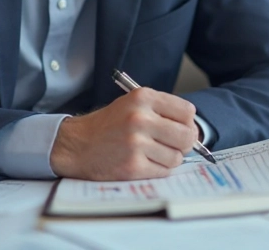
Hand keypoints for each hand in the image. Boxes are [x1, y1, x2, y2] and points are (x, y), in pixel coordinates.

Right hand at [50, 87, 198, 179]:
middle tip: (173, 145)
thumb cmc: (107, 125)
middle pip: (187, 136)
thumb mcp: (131, 104)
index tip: (180, 128)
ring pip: (177, 157)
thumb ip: (161, 110)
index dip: (187, 123)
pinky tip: (143, 162)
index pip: (187, 111)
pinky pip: (163, 171)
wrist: (76, 145)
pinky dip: (157, 169)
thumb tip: (192, 129)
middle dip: (184, 144)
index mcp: (143, 98)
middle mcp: (140, 118)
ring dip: (169, 159)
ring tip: (152, 153)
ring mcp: (136, 143)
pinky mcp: (132, 166)